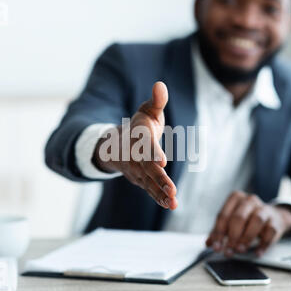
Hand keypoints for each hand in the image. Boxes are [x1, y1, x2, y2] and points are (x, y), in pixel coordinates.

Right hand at [93, 82, 177, 209]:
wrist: (116, 144)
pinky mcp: (140, 179)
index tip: (162, 160)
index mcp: (138, 137)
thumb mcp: (147, 111)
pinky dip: (158, 197)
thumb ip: (156, 101)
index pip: (145, 145)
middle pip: (147, 168)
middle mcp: (135, 155)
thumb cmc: (139, 125)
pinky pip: (149, 189)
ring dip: (160, 193)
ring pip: (148, 182)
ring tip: (173, 202)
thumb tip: (160, 84)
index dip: (153, 152)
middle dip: (159, 179)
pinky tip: (170, 205)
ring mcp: (136, 169)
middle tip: (172, 189)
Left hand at [206, 191, 290, 256]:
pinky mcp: (275, 221)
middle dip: (232, 236)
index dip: (218, 232)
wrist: (273, 217)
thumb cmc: (248, 219)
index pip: (223, 215)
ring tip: (240, 250)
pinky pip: (270, 232)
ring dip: (246, 238)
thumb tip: (209, 243)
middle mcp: (250, 201)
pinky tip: (257, 252)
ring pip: (256, 221)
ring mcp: (264, 209)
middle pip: (239, 217)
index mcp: (236, 198)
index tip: (216, 246)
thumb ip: (220, 231)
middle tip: (228, 250)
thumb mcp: (231, 221)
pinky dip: (263, 244)